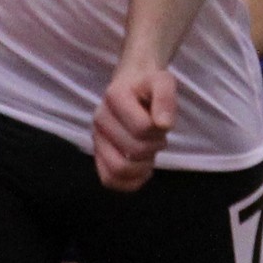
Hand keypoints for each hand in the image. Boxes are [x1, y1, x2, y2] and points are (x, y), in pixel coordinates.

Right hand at [93, 67, 177, 190]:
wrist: (133, 86)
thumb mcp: (163, 81)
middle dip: (154, 147)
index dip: (159, 130)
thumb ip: (165, 97)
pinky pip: (110, 181)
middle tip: (157, 137)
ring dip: (142, 166)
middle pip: (134, 150)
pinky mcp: (98, 156)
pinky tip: (142, 169)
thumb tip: (164, 125)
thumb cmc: (149, 86)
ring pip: (118, 169)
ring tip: (149, 153)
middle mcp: (100, 118)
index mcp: (114, 96)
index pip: (142, 128)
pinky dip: (131, 181)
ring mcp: (97, 139)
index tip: (161, 122)